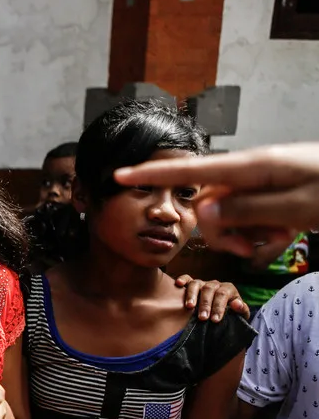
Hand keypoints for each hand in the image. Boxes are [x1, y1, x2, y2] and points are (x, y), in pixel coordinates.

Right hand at [114, 143, 318, 256]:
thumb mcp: (296, 208)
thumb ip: (245, 210)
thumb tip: (202, 213)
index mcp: (253, 168)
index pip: (191, 170)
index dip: (153, 174)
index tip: (121, 174)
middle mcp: (252, 173)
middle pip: (210, 205)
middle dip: (222, 233)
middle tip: (248, 250)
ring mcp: (263, 184)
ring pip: (230, 216)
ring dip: (246, 236)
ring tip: (277, 242)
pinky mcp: (273, 195)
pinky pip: (251, 217)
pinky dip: (262, 233)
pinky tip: (285, 237)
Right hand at [175, 275, 249, 321]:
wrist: (221, 314)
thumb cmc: (230, 314)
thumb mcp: (240, 315)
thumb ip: (241, 310)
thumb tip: (237, 304)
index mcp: (228, 289)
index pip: (223, 294)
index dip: (219, 307)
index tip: (215, 320)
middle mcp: (215, 284)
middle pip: (209, 289)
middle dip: (205, 304)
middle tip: (202, 318)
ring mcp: (202, 283)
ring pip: (196, 283)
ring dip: (192, 295)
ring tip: (189, 306)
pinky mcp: (192, 284)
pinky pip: (187, 278)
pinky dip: (183, 279)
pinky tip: (178, 284)